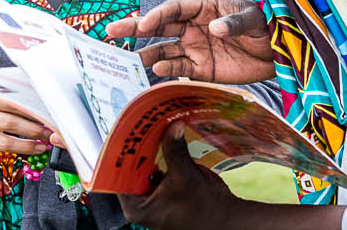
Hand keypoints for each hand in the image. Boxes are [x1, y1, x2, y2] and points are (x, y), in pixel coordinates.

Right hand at [106, 0, 273, 83]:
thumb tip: (214, 27)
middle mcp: (193, 26)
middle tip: (111, 31)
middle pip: (159, 27)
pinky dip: (165, 71)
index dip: (157, 15)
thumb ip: (234, 22)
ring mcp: (194, 47)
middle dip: (135, 28)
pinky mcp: (201, 68)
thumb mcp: (253, 19)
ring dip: (145, 54)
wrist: (278, 52)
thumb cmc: (266, 25)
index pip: (173, 9)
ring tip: (126, 60)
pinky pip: (178, 69)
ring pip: (163, 50)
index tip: (143, 24)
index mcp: (203, 7)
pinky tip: (154, 72)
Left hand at [119, 123, 239, 229]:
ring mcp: (154, 197)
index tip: (128, 132)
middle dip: (140, 149)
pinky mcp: (165, 191)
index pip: (118, 176)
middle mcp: (142, 204)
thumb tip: (172, 126)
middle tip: (143, 126)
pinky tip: (166, 140)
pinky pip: (158, 169)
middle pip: (132, 170)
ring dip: (151, 151)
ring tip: (154, 129)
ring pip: (146, 168)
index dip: (123, 153)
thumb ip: (175, 150)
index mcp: (137, 208)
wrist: (227, 219)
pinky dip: (162, 157)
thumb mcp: (186, 176)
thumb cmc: (205, 209)